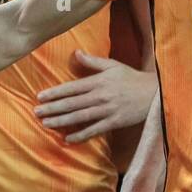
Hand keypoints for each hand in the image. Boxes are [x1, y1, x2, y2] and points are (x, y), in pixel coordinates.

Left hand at [33, 51, 155, 142]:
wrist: (155, 94)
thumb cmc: (131, 78)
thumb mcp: (112, 66)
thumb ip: (92, 61)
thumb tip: (75, 52)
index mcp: (98, 81)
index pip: (71, 87)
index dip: (55, 92)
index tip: (40, 97)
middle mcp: (100, 96)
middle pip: (72, 103)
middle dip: (53, 108)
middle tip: (36, 112)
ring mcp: (107, 110)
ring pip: (80, 117)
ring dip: (62, 121)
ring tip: (46, 124)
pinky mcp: (115, 122)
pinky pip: (95, 130)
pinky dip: (81, 135)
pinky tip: (67, 139)